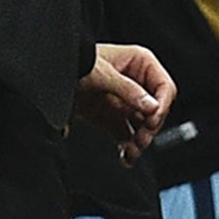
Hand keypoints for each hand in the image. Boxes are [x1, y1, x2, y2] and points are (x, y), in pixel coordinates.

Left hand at [75, 42, 175, 162]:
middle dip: (150, 127)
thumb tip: (151, 107)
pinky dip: (128, 148)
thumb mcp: (103, 74)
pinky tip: (126, 157)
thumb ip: (128, 90)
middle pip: (156, 110)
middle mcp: (136, 83)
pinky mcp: (113, 117)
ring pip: (143, 126)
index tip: (152, 120)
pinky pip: (127, 135)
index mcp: (141, 64)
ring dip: (141, 140)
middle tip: (142, 139)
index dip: (162, 105)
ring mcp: (125, 101)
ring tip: (132, 151)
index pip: (164, 87)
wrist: (53, 72)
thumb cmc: (79, 62)